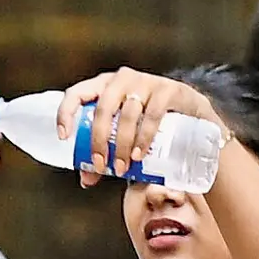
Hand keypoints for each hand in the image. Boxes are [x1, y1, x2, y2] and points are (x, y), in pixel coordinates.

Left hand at [56, 67, 225, 187]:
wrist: (193, 116)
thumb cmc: (150, 124)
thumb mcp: (124, 136)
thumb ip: (106, 154)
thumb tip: (86, 179)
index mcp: (104, 86)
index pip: (77, 93)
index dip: (66, 113)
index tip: (65, 137)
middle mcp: (123, 79)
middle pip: (103, 108)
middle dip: (100, 140)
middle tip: (101, 165)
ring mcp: (147, 82)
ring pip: (128, 114)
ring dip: (122, 144)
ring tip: (124, 167)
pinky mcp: (169, 90)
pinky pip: (153, 114)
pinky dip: (144, 137)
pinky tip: (140, 154)